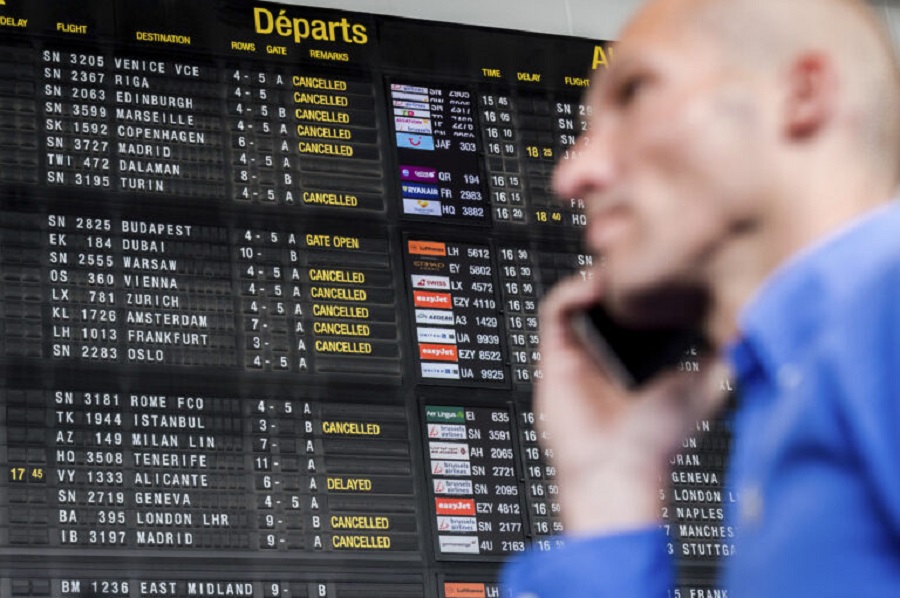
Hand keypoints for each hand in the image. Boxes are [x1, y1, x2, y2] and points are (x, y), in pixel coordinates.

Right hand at [535, 271, 727, 534]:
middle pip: (612, 292)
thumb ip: (723, 356)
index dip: (652, 279)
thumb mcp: (706, 386)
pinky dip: (573, 290)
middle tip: (642, 251)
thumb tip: (749, 324)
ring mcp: (582, 347)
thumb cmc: (657, 438)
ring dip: (599, 274)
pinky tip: (597, 285)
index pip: (642, 302)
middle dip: (624, 270)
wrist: (618, 468)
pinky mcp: (556, 351)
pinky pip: (556, 309)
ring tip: (620, 264)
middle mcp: (610, 346)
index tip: (671, 261)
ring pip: (583, 293)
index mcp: (641, 352)